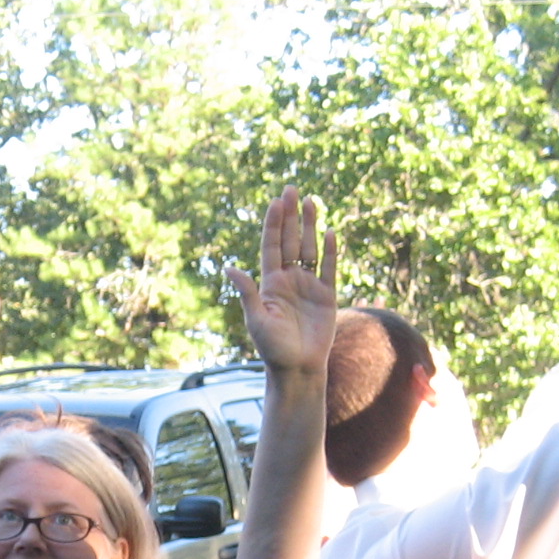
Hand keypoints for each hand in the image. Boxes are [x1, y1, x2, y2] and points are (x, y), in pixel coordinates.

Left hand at [226, 187, 337, 377]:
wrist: (298, 369)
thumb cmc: (273, 349)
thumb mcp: (257, 319)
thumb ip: (247, 292)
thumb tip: (229, 267)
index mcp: (270, 283)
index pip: (272, 246)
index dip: (274, 224)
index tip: (277, 202)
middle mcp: (289, 280)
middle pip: (290, 241)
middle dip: (291, 215)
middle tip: (292, 189)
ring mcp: (309, 286)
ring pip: (309, 249)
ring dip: (310, 226)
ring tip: (311, 201)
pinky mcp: (326, 296)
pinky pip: (328, 268)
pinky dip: (330, 251)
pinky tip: (330, 233)